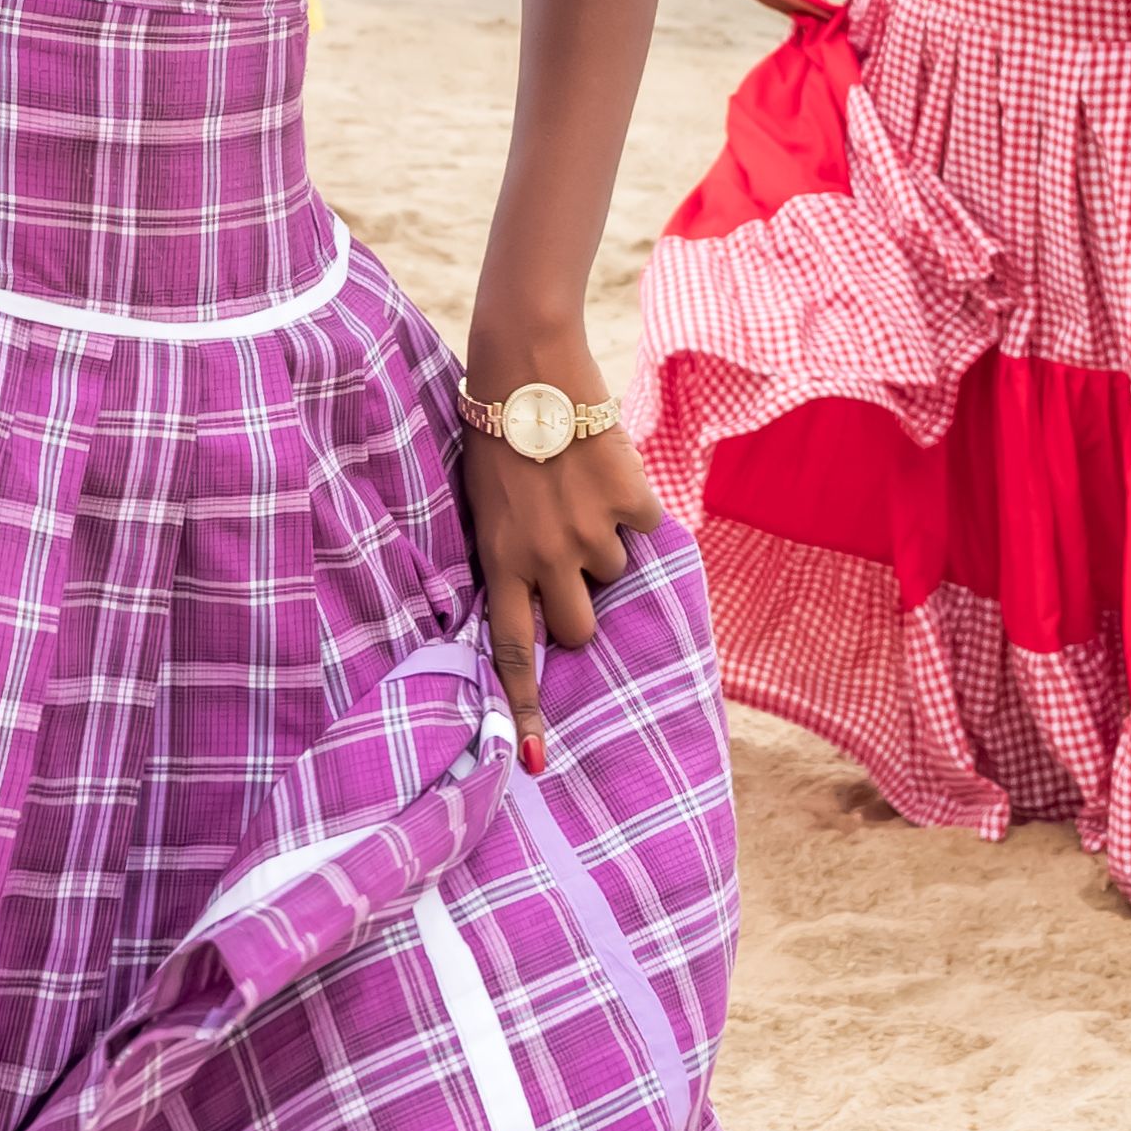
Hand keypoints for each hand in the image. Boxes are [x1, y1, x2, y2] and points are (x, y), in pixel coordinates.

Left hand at [454, 335, 658, 773]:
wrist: (526, 369)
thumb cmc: (495, 436)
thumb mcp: (485, 507)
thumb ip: (513, 558)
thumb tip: (548, 604)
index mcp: (501, 562)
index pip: (515, 653)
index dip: (528, 711)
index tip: (539, 762)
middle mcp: (547, 558)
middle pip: (582, 629)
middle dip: (581, 606)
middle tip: (569, 560)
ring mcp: (592, 533)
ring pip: (617, 574)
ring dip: (605, 545)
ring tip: (578, 494)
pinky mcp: (632, 502)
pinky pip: (645, 527)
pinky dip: (632, 506)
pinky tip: (604, 469)